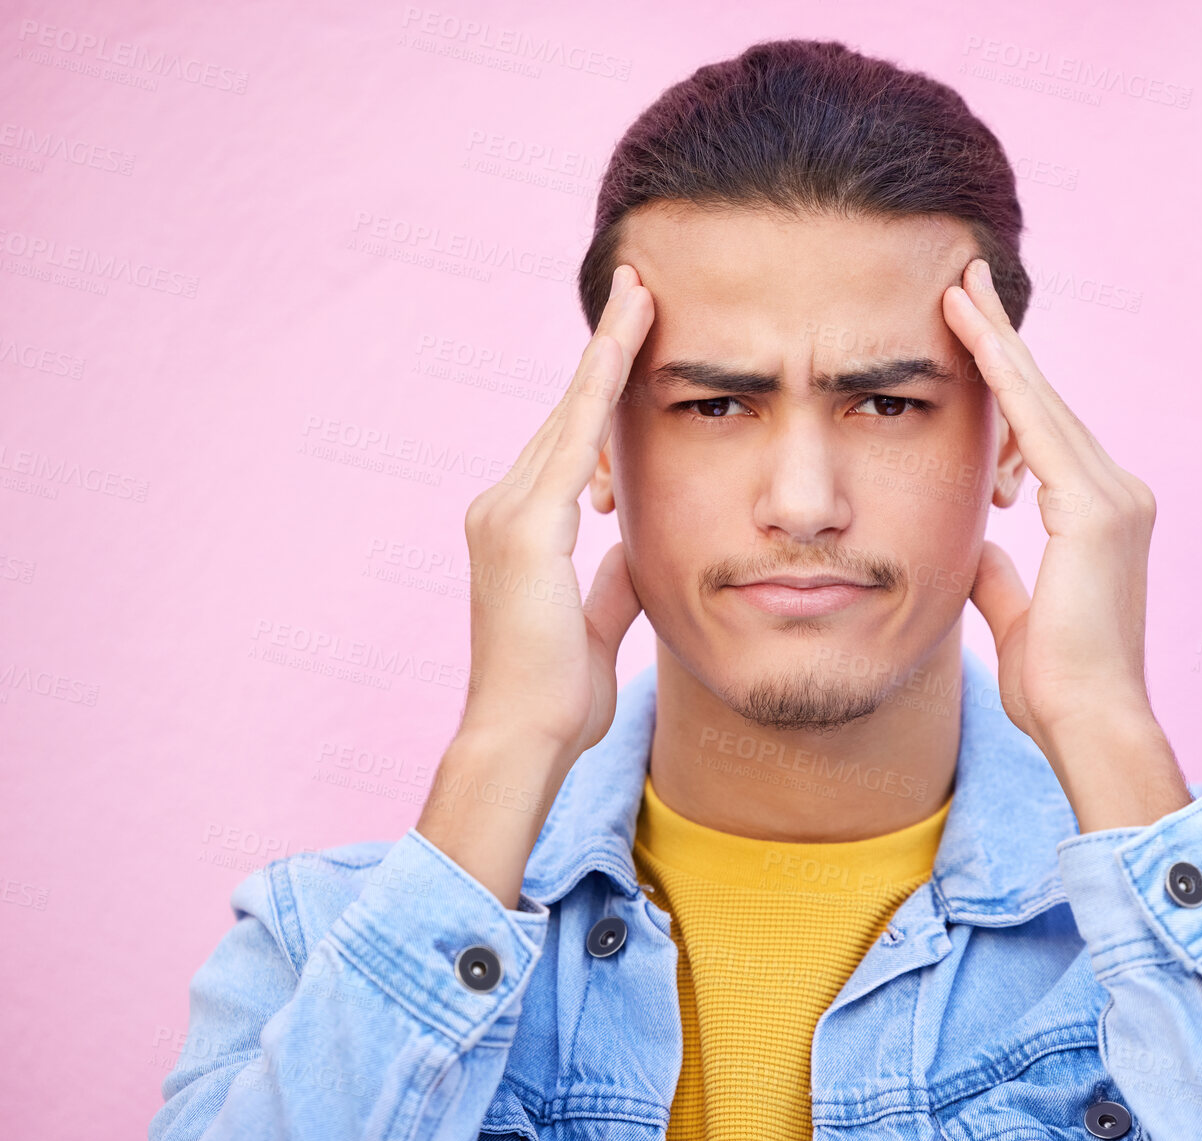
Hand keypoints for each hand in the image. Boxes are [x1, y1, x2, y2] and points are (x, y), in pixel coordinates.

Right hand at [457, 263, 652, 757]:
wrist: (524, 739)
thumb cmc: (557, 697)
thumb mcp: (597, 622)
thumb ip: (611, 577)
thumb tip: (633, 545)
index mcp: (520, 530)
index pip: (570, 443)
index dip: (602, 389)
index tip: (634, 341)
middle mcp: (502, 506)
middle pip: (568, 412)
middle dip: (606, 347)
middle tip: (640, 285)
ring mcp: (506, 512)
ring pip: (570, 412)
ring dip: (608, 348)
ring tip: (644, 292)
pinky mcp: (524, 526)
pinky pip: (573, 438)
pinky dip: (602, 385)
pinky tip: (628, 340)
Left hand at [943, 258, 1189, 829]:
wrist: (1087, 724)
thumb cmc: (1054, 685)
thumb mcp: (1015, 615)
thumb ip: (1000, 575)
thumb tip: (976, 547)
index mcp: (1098, 517)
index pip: (1043, 432)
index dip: (1007, 383)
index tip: (973, 337)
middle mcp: (1117, 494)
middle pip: (1046, 402)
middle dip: (1002, 341)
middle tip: (963, 281)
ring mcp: (1113, 497)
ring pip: (1042, 402)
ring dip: (996, 344)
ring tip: (955, 290)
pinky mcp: (1096, 509)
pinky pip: (1038, 425)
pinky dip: (1003, 377)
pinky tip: (971, 336)